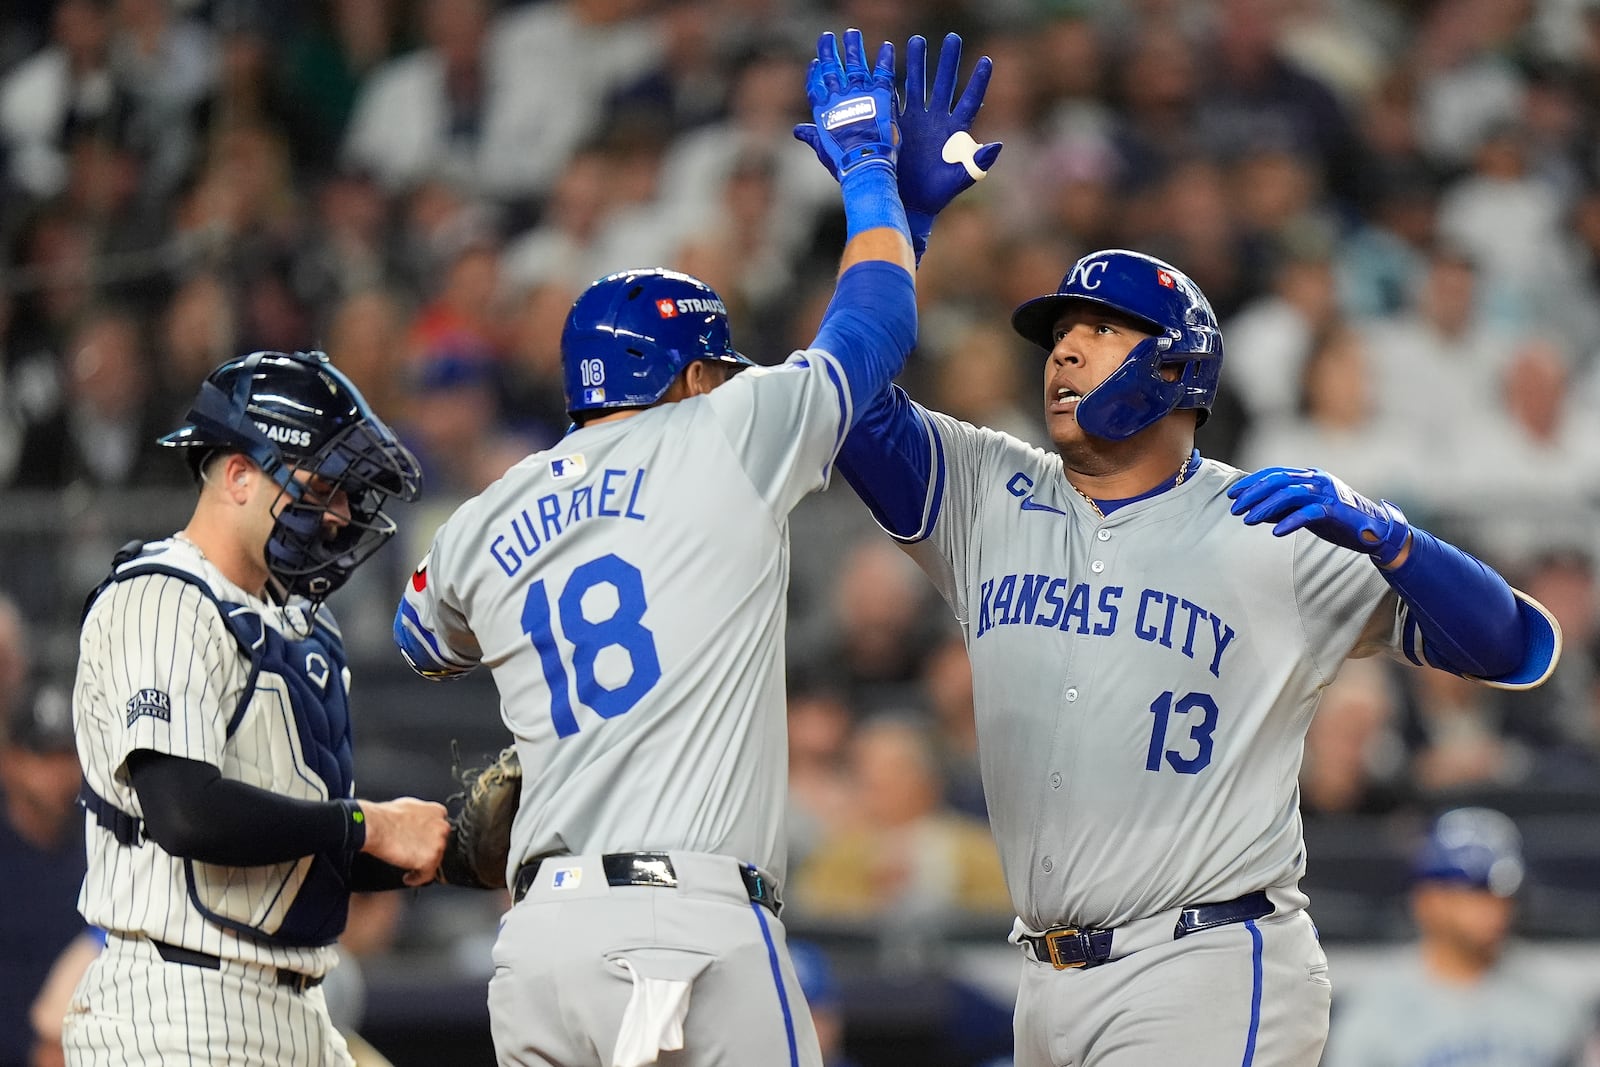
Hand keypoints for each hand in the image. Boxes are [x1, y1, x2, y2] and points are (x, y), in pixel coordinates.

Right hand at [359, 796, 449, 885]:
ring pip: (435, 860)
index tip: (423, 843)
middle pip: (440, 844)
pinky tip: (409, 877)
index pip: (440, 828)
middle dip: (428, 851)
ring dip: (423, 865)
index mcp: (437, 812)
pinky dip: (417, 879)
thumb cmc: (385, 816)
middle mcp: (442, 827)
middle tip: (414, 855)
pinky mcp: (430, 860)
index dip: (430, 838)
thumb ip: (421, 814)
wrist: (376, 826)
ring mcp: (438, 844)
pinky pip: (427, 876)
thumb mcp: (409, 805)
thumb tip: (417, 822)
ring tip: (410, 868)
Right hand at [793, 29, 897, 177]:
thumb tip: (797, 130)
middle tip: (827, 36)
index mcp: (824, 111)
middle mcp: (839, 97)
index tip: (815, 62)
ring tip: (852, 33)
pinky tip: (886, 46)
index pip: (816, 86)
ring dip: (853, 47)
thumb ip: (812, 136)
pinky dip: (885, 58)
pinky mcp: (881, 95)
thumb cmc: (843, 163)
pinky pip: (883, 72)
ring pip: (855, 64)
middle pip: (832, 69)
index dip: (814, 73)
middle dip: (829, 52)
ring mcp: (860, 94)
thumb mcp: (823, 150)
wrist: (865, 164)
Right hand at [894, 33, 1001, 217]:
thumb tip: (996, 145)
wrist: (910, 204)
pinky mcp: (897, 127)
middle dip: (948, 61)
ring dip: (918, 64)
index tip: (987, 61)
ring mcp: (916, 122)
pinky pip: (895, 101)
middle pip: (944, 84)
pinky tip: (889, 65)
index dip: (978, 81)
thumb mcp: (960, 179)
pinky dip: (893, 84)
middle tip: (952, 37)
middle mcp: (937, 121)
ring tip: (916, 41)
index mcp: (955, 132)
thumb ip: (978, 162)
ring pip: (918, 85)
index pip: (970, 100)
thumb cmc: (938, 195)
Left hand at [1227, 466, 1410, 565]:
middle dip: (1253, 494)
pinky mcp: (1335, 510)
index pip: (1274, 473)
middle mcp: (1317, 480)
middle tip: (1235, 509)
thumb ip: (1285, 508)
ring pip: (1289, 494)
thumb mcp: (1306, 511)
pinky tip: (1276, 532)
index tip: (1233, 494)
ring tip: (1248, 520)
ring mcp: (1327, 493)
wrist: (1374, 531)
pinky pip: (1308, 513)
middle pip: (1278, 481)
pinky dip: (1290, 521)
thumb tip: (1257, 511)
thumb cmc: (1337, 520)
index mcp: (1310, 476)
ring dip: (1265, 507)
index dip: (1251, 482)